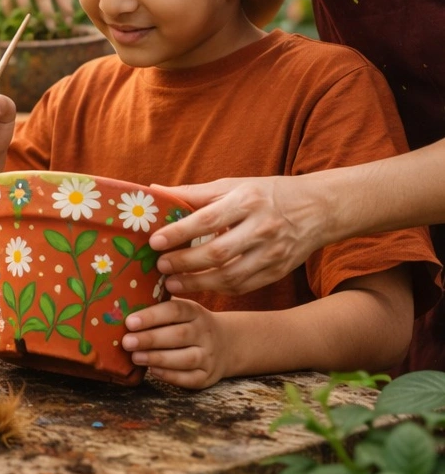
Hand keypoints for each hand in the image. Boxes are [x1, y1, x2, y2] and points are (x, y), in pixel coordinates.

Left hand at [121, 297, 231, 388]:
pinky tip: (153, 371)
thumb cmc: (189, 323)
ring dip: (158, 358)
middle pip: (179, 336)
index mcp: (195, 312)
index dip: (152, 316)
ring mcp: (208, 355)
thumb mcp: (182, 309)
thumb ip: (158, 304)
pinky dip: (170, 376)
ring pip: (185, 359)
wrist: (227, 343)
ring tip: (135, 357)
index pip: (175, 310)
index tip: (129, 321)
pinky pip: (189, 378)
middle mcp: (205, 333)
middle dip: (150, 339)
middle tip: (126, 342)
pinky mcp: (207, 376)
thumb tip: (122, 299)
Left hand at [149, 176, 322, 296]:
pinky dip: (220, 289)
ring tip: (172, 283)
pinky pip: (245, 286)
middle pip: (217, 252)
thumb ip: (194, 192)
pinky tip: (200, 286)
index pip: (207, 220)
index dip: (179, 233)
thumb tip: (155, 190)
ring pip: (230, 276)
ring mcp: (273, 253)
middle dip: (184, 263)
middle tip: (160, 266)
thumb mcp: (233, 185)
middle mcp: (262, 228)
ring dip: (197, 283)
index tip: (155, 242)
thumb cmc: (267, 194)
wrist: (318, 209)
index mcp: (248, 201)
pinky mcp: (279, 271)